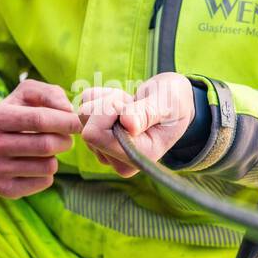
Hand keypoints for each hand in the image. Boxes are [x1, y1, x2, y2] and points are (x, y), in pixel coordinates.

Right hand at [0, 79, 81, 197]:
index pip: (39, 119)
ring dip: (56, 156)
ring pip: (48, 166)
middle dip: (65, 140)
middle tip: (66, 137)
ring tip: (47, 149)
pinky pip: (44, 182)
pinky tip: (36, 164)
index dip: (66, 121)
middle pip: (46, 145)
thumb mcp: (27, 94)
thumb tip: (68, 111)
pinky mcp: (3, 188)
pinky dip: (48, 172)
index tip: (79, 122)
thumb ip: (50, 94)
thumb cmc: (15, 114)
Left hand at [77, 72, 194, 177]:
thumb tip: (128, 124)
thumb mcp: (168, 104)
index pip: (96, 135)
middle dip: (108, 104)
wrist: (173, 101)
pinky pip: (83, 108)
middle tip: (132, 103)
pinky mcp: (97, 137)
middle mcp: (118, 160)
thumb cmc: (174, 102)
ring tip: (130, 104)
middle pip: (87, 126)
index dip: (108, 111)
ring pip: (83, 116)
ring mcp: (105, 150)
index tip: (130, 104)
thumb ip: (148, 113)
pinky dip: (101, 98)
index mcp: (137, 156)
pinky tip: (121, 104)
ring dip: (106, 101)